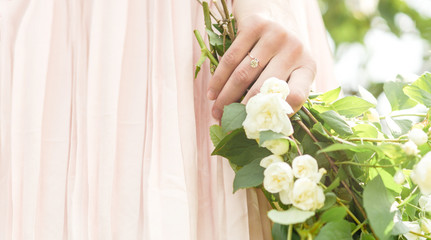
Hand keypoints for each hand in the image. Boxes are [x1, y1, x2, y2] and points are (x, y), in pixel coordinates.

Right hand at [207, 0, 315, 119]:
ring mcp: (275, 36)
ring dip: (226, 98)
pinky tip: (212, 93)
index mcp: (307, 66)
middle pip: (263, 89)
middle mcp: (294, 50)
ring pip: (243, 76)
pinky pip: (231, 58)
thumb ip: (283, 90)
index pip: (297, 96)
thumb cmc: (282, 46)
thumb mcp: (292, 67)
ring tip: (216, 112)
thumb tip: (262, 125)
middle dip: (242, 112)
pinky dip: (219, 79)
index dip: (276, 116)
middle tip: (227, 125)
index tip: (257, 128)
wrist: (275, 5)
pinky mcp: (255, 26)